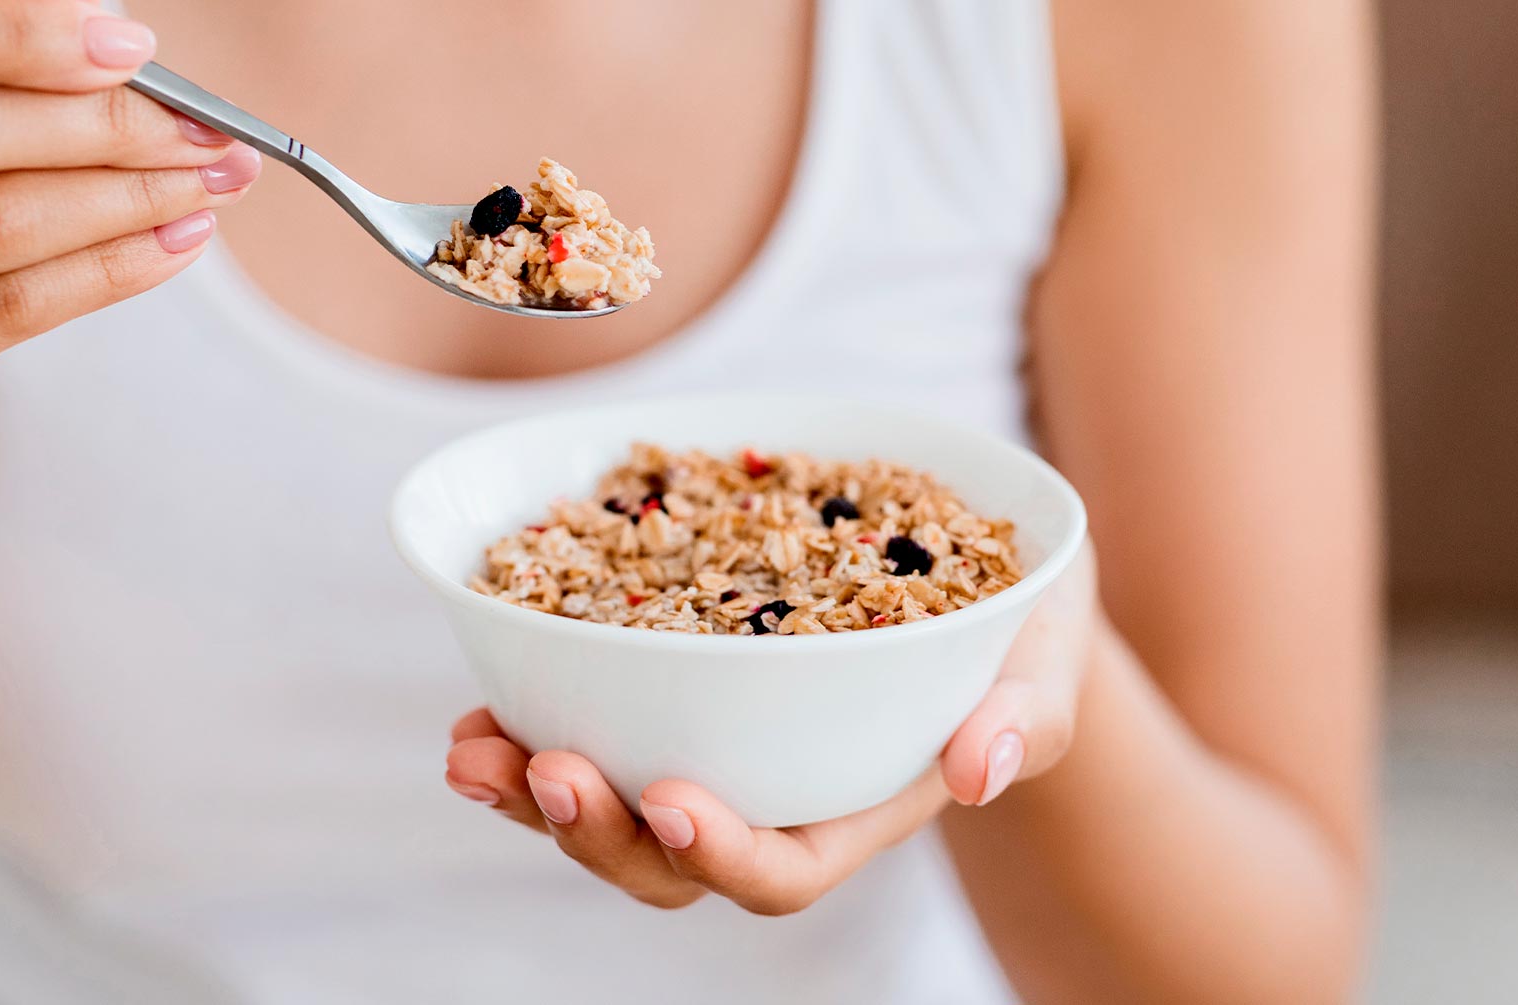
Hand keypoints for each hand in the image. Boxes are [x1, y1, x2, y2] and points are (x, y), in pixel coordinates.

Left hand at [444, 542, 1100, 914]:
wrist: (986, 583)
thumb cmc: (1025, 628)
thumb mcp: (1046, 656)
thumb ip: (1026, 712)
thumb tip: (979, 768)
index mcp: (858, 808)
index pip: (783, 868)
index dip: (721, 852)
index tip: (669, 798)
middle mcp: (772, 797)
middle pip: (670, 859)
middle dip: (597, 831)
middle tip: (544, 767)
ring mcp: (716, 754)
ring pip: (610, 809)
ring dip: (534, 790)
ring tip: (471, 750)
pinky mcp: (674, 698)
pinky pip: (593, 734)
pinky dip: (532, 725)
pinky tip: (483, 703)